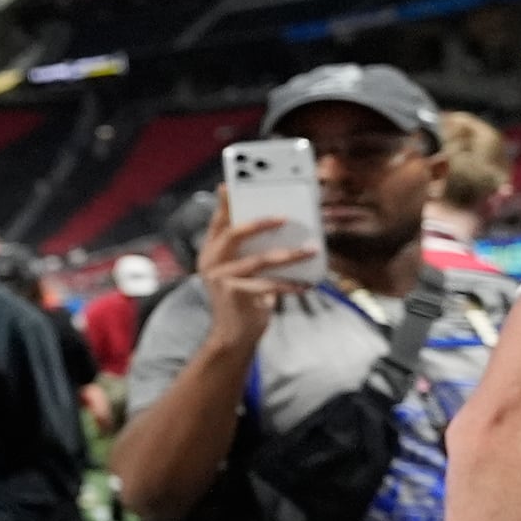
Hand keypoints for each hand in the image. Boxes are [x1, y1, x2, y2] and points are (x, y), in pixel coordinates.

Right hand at [195, 193, 314, 349]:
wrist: (234, 336)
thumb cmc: (244, 300)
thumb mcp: (246, 272)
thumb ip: (254, 251)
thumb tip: (284, 229)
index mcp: (211, 252)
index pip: (218, 221)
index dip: (226, 202)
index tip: (234, 184)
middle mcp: (210, 262)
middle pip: (233, 234)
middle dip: (260, 222)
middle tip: (285, 217)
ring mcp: (219, 278)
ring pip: (257, 260)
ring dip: (288, 254)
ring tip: (310, 249)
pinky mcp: (233, 294)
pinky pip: (267, 285)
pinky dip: (289, 284)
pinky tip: (306, 283)